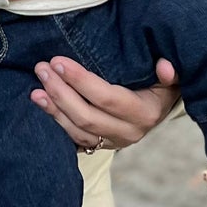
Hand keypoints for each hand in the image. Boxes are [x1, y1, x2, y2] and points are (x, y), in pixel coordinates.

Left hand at [31, 55, 180, 150]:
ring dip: (54, 109)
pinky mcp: (100, 145)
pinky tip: (40, 104)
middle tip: (42, 69)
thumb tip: (165, 66)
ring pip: (77, 131)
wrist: (160, 108)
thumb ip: (170, 72)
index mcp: (144, 113)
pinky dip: (56, 121)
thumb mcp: (171, 77)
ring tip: (35, 89)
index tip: (58, 61)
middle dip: (61, 92)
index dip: (81, 81)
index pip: (107, 98)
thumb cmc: (162, 84)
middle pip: (87, 116)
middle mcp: (128, 132)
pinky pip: (74, 138)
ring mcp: (113, 142)